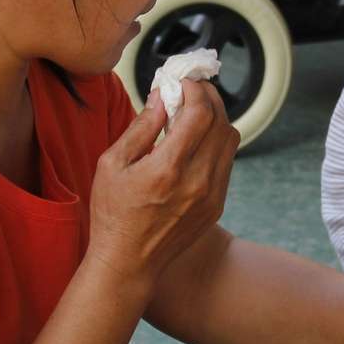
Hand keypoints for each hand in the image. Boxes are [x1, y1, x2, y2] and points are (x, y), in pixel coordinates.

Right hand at [85, 79, 237, 291]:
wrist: (128, 262)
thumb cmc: (112, 213)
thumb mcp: (113, 164)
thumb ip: (141, 126)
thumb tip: (162, 95)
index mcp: (168, 169)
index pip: (200, 113)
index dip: (195, 89)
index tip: (182, 82)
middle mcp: (197, 182)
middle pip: (221, 121)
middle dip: (208, 97)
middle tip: (191, 89)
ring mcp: (211, 195)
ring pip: (230, 139)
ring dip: (216, 118)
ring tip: (194, 112)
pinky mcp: (217, 204)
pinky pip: (227, 161)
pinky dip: (217, 142)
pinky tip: (196, 140)